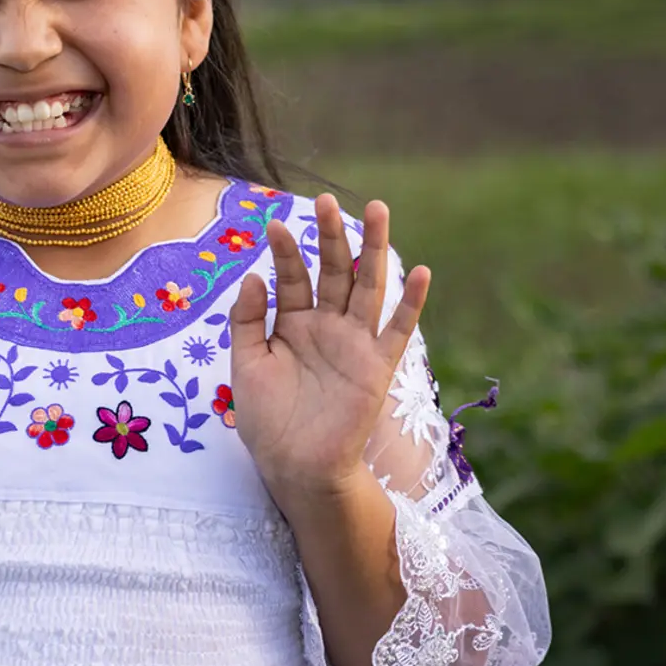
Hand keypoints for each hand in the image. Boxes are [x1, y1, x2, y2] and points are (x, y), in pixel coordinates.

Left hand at [228, 195, 430, 503]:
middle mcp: (327, 327)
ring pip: (368, 287)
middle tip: (328, 199)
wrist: (293, 466)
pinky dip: (410, 302)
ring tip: (378, 210)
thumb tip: (254, 276)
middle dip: (332, 236)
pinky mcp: (377, 367)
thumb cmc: (267, 419)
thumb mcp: (245, 364)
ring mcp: (354, 343)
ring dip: (374, 249)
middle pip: (334, 271)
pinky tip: (420, 271)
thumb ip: (248, 321)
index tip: (274, 224)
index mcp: (292, 324)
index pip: (292, 277)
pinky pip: (398, 330)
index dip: (285, 251)